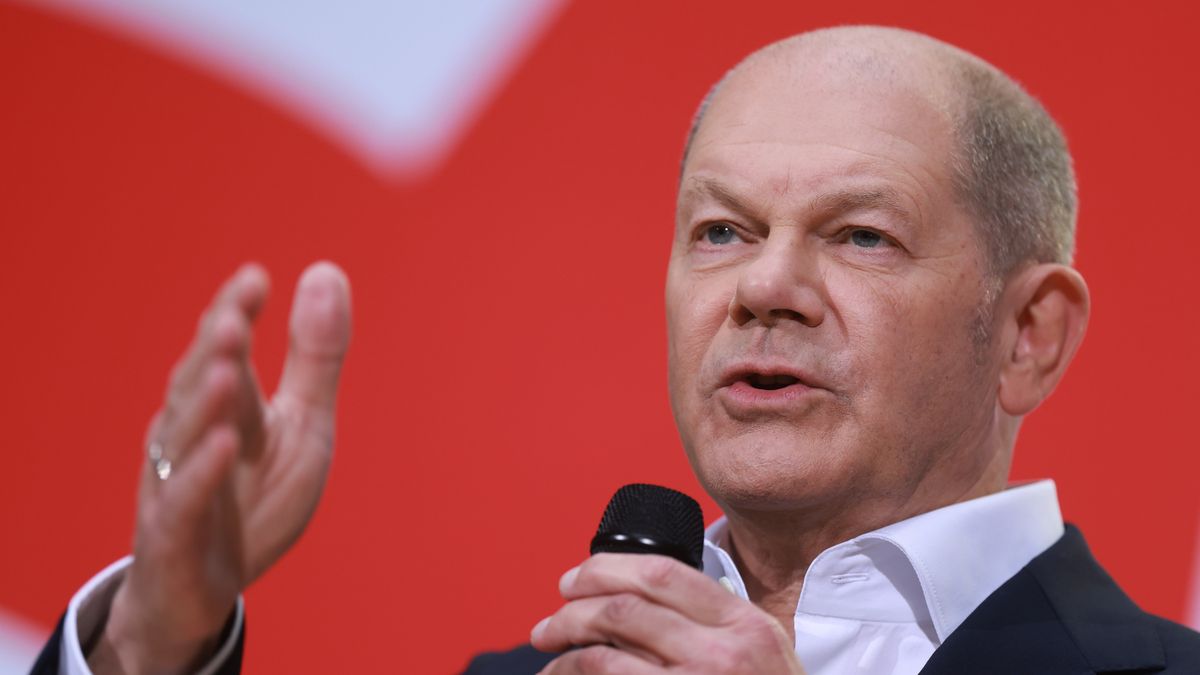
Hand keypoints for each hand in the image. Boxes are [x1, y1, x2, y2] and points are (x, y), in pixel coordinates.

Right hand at [88, 262, 351, 673]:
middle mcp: (189, 436)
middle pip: (199, 386)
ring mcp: (175, 485)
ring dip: (206, 403)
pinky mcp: (172, 538)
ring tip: (230, 369)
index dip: (233, 314)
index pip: (223, 351)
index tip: (256, 278)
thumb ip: (314, 356)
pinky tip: (223, 445)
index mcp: (221, 405)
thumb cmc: (254, 500)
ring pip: (185, 438)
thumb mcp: (302, 424)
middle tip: (237, 315)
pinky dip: (201, 474)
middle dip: (217, 351)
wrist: (201, 592)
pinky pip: (183, 503)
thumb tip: (326, 269)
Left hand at [530, 554, 805, 673]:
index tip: (577, 580)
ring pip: (604, 656)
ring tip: (552, 663)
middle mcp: (722, 654)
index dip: (606, 569)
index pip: (663, 574)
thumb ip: (717, 625)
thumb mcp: (765, 655)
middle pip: (624, 609)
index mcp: (744, 625)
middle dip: (572, 611)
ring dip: (565, 656)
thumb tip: (641, 601)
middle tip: (550, 624)